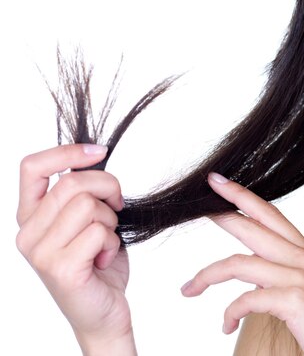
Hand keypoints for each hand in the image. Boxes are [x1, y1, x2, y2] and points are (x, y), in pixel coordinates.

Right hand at [16, 144, 135, 354]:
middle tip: (116, 207)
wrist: (103, 311)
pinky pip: (99, 232)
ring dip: (110, 220)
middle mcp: (27, 234)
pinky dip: (113, 242)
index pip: (32, 167)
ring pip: (88, 205)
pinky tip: (104, 259)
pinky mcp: (60, 269)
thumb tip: (96, 156)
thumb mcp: (88, 220)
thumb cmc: (98, 263)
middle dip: (108, 187)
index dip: (67, 152)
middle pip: (72, 182)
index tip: (99, 151)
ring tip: (105, 241)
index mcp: (30, 216)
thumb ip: (82, 193)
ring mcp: (40, 252)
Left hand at [181, 172, 303, 355]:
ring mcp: (300, 277)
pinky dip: (229, 313)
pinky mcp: (295, 300)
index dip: (243, 196)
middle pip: (253, 226)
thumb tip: (259, 277)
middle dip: (221, 214)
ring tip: (189, 289)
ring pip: (240, 263)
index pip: (271, 214)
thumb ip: (288, 276)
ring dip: (207, 275)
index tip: (219, 182)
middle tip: (198, 207)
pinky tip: (226, 326)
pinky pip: (247, 299)